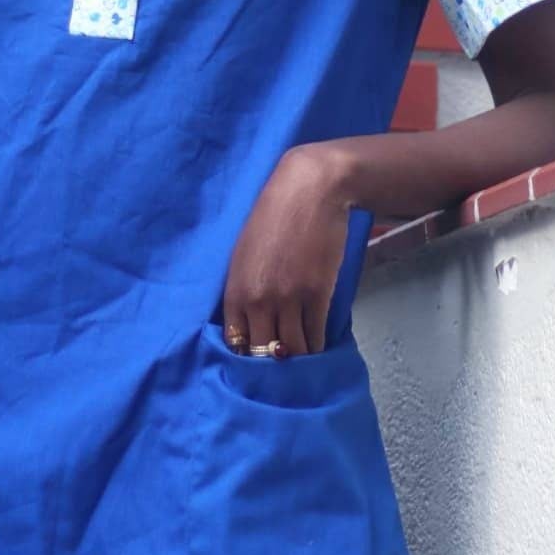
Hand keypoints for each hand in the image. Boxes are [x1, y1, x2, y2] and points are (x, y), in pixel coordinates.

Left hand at [220, 145, 353, 355]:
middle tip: (283, 362)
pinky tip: (319, 343)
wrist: (309, 192)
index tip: (259, 357)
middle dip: (273, 361)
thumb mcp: (244, 255)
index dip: (248, 355)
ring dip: (299, 355)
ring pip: (293, 349)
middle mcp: (258, 301)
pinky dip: (318, 344)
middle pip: (263, 353)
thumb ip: (244, 290)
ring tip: (303, 354)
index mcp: (235, 291)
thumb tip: (249, 324)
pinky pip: (315, 335)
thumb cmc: (272, 217)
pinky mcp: (318, 296)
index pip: (237, 342)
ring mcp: (289, 301)